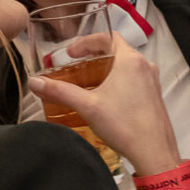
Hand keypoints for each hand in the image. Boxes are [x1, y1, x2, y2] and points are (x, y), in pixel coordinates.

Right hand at [26, 35, 181, 174]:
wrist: (154, 152)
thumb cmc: (126, 126)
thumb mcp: (87, 106)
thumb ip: (59, 91)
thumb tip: (36, 83)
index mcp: (130, 60)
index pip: (109, 36)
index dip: (88, 41)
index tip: (73, 53)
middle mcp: (145, 67)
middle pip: (117, 50)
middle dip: (95, 55)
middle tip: (77, 65)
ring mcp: (152, 82)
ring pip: (127, 66)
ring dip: (107, 69)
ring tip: (89, 83)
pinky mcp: (154, 97)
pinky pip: (134, 80)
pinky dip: (118, 82)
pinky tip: (106, 99)